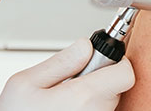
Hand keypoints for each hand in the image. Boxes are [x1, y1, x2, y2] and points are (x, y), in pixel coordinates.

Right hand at [0, 38, 134, 110]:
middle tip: (70, 84)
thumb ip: (61, 61)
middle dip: (98, 79)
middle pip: (116, 87)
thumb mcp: (25, 83)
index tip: (99, 60)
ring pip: (107, 102)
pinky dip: (87, 109)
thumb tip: (86, 45)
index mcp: (83, 97)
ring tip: (64, 102)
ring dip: (91, 98)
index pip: (125, 73)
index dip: (115, 62)